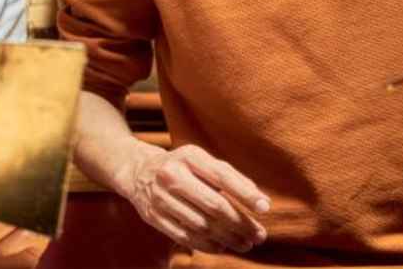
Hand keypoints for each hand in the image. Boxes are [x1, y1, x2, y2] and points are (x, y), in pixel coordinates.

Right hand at [118, 142, 268, 253]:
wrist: (137, 171)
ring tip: (246, 243)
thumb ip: (230, 177)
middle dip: (241, 223)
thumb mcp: (202, 160)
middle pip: (213, 205)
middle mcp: (171, 175)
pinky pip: (186, 237)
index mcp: (188, 156)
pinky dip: (208, 245)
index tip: (265, 208)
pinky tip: (223, 246)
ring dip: (228, 238)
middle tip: (260, 235)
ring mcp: (160, 198)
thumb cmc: (181, 166)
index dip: (245, 194)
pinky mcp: (153, 217)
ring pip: (201, 225)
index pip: (222, 176)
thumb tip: (260, 201)